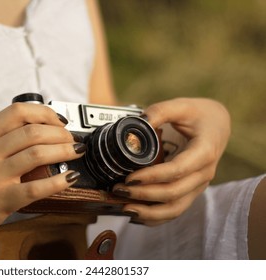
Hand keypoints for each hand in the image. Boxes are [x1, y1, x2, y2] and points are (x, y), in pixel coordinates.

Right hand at [0, 103, 84, 251]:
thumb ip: (1, 141)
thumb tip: (40, 132)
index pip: (17, 112)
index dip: (44, 112)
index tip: (59, 120)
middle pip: (32, 132)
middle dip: (60, 133)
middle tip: (71, 140)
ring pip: (37, 154)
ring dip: (64, 151)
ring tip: (76, 152)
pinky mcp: (0, 200)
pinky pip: (36, 188)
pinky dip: (58, 181)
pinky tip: (70, 178)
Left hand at [112, 98, 230, 225]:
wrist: (217, 125)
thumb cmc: (199, 114)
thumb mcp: (182, 106)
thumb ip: (160, 111)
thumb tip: (138, 122)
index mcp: (204, 151)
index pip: (177, 170)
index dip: (152, 176)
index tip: (130, 177)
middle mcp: (204, 173)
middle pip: (174, 193)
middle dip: (144, 195)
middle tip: (118, 190)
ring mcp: (198, 185)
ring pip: (175, 208)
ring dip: (148, 212)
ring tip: (124, 208)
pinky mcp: (190, 191)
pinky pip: (174, 210)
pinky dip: (155, 217)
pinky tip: (135, 215)